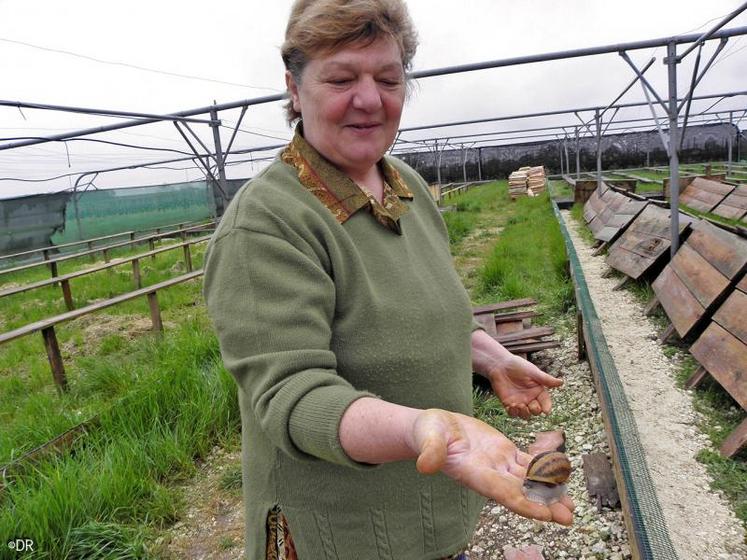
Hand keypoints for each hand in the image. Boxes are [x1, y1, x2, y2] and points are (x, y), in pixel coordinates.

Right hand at [411, 409, 574, 525]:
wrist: (433, 427)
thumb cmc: (428, 432)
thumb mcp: (427, 437)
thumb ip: (430, 451)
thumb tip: (424, 465)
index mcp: (474, 473)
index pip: (503, 493)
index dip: (525, 504)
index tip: (546, 515)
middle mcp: (490, 473)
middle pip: (522, 491)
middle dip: (545, 504)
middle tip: (568, 516)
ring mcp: (499, 464)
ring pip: (528, 479)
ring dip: (549, 491)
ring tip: (570, 503)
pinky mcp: (504, 451)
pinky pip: (527, 462)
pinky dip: (544, 468)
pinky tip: (560, 473)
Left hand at [488, 354, 562, 418]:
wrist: (500, 365)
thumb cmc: (518, 366)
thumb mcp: (533, 372)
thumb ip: (546, 379)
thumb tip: (561, 382)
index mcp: (538, 391)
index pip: (545, 402)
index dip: (547, 407)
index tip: (546, 411)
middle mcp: (530, 398)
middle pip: (536, 411)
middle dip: (535, 411)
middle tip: (531, 406)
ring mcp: (520, 402)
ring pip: (525, 414)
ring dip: (524, 413)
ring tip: (521, 406)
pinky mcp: (509, 404)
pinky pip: (513, 413)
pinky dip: (514, 412)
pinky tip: (512, 406)